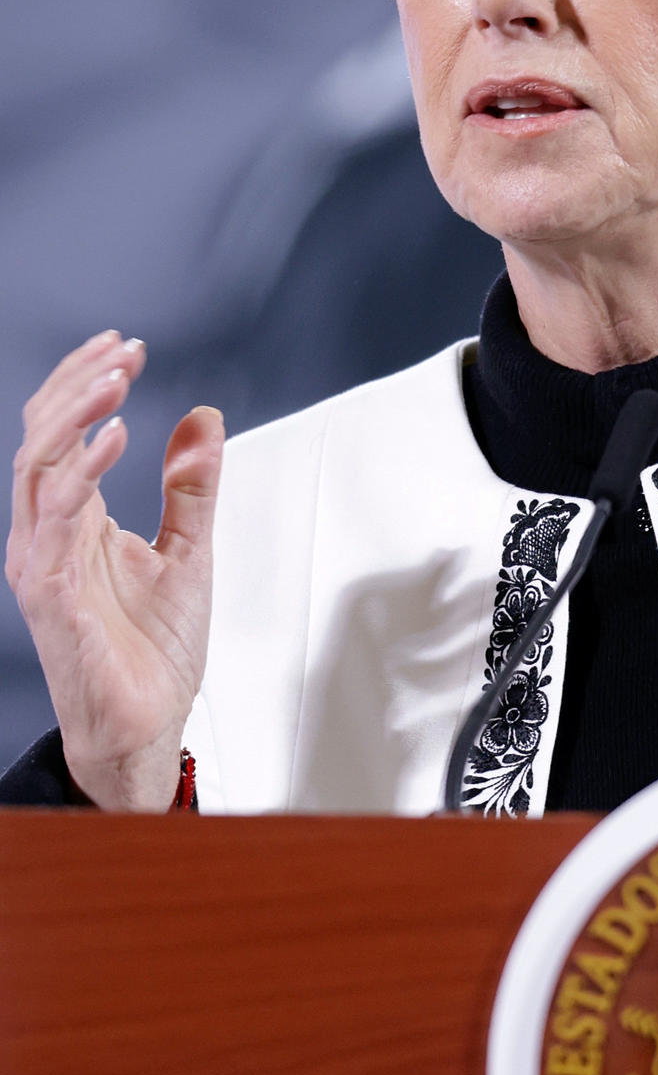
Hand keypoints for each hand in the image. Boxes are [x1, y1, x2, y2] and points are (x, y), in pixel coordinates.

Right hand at [6, 330, 223, 809]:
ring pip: (38, 465)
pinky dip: (83, 471)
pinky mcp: (52, 594)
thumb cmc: (153, 652)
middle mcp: (47, 535)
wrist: (145, 727)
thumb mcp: (189, 548)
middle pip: (41, 436)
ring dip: (76, 413)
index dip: (85, 384)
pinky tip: (116, 437)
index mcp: (72, 521)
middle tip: (122, 350)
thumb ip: (192, 485)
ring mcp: (44, 562)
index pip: (60, 433)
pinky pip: (57, 519)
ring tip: (117, 378)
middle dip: (78, 384)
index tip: (125, 347)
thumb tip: (202, 418)